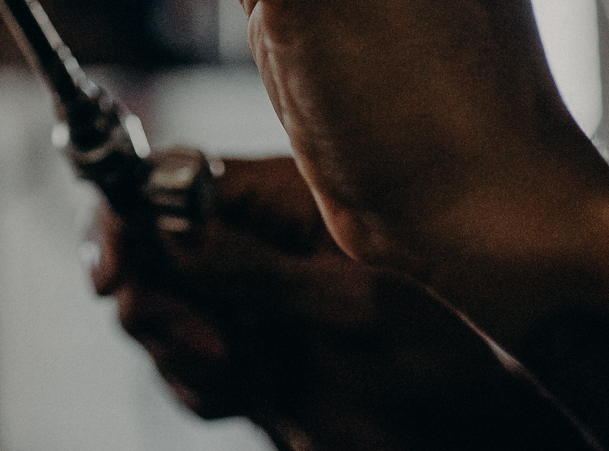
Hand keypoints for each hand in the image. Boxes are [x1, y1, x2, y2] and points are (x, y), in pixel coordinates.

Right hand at [95, 155, 587, 448]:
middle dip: (152, 298)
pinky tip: (245, 392)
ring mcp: (256, 301)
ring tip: (238, 372)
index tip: (113, 271)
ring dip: (178, 351)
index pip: (167, 183)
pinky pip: (190, 370)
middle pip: (149, 249)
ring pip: (162, 316)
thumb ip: (253, 269)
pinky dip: (199, 387)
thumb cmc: (463, 352)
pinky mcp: (259, 360)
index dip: (122, 219)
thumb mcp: (354, 306)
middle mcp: (259, 242)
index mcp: (280, 197)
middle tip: (204, 344)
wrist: (494, 432)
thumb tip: (165, 226)